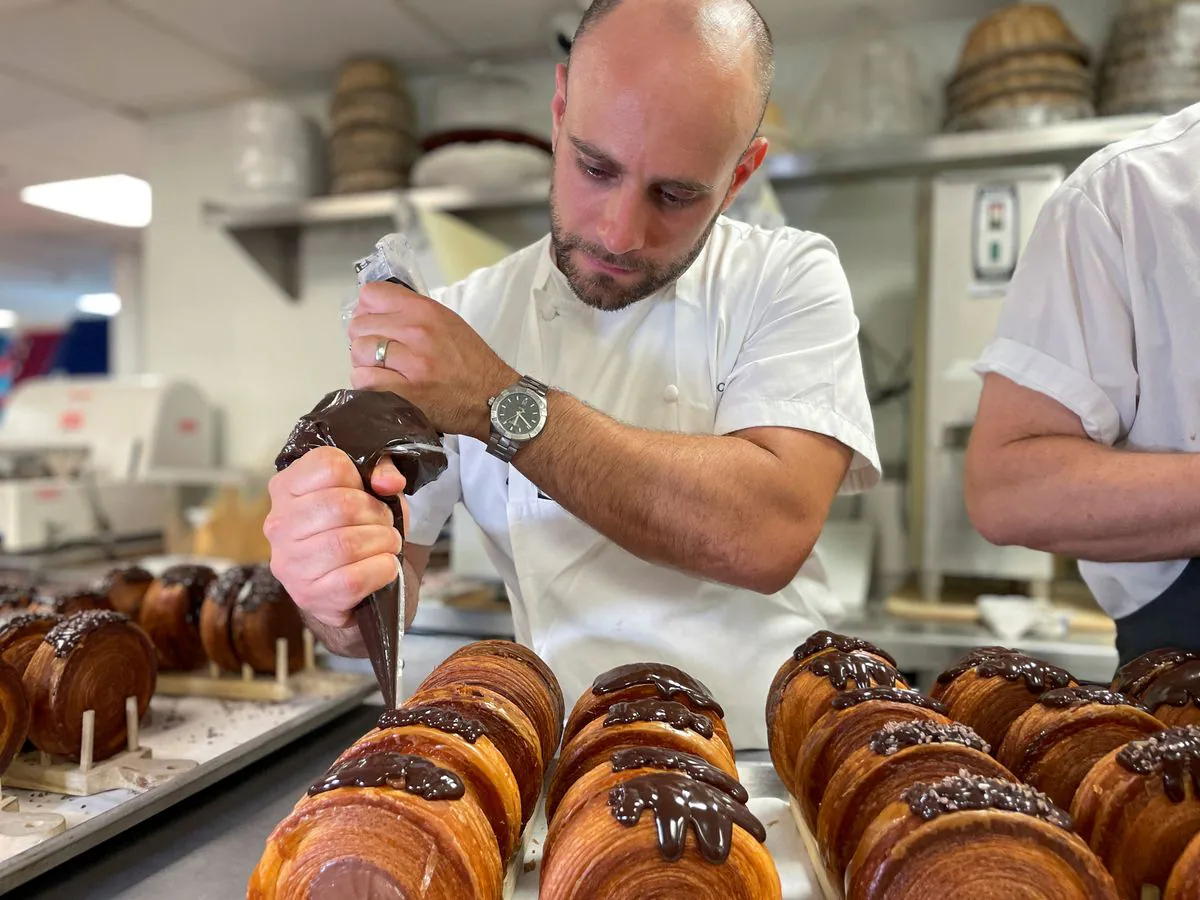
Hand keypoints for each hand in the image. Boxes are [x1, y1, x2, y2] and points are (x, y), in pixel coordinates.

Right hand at [264, 446, 408, 629]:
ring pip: (347, 544)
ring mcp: (289, 562)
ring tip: (388, 543)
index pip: (328, 465)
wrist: (357, 590)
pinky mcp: (308, 594)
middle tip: (385, 523)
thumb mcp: (372, 492)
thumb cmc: (359, 530)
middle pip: (341, 505)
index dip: (359, 477)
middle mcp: (279, 523)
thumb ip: (382, 472)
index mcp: (287, 487)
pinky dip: (381, 570)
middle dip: (377, 514)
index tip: (367, 492)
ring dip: (382, 542)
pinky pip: (353, 579)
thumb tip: (389, 482)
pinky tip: (386, 566)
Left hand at [348, 281, 517, 439]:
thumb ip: (412, 312)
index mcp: (426, 311)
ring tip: (382, 371)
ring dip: (365, 363)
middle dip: (365, 339)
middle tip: (380, 353)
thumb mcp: (447, 322)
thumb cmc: (471, 362)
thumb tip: (377, 311)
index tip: (375, 323)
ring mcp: (410, 363)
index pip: (371, 294)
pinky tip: (383, 386)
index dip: (367, 310)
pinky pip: (363, 380)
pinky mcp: (405, 392)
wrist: (493, 398)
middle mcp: (416, 332)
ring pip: (358, 351)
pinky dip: (367, 385)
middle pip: (359, 325)